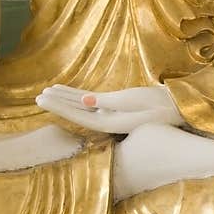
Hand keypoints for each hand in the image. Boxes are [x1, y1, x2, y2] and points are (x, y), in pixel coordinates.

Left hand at [36, 84, 184, 133]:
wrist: (176, 107)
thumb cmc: (159, 105)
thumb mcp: (135, 102)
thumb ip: (109, 102)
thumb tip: (86, 101)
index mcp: (112, 123)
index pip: (80, 116)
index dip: (60, 108)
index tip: (43, 99)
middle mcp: (109, 120)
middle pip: (78, 113)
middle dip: (58, 105)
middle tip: (37, 97)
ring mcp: (112, 114)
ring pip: (83, 106)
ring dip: (65, 100)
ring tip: (45, 93)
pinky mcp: (116, 106)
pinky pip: (92, 101)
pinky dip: (77, 95)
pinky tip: (65, 90)